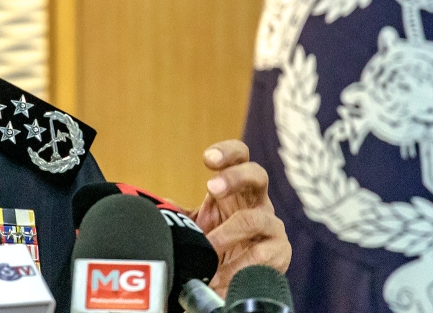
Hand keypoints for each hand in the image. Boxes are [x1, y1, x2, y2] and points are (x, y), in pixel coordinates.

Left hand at [190, 139, 290, 296]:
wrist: (237, 281)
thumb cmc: (218, 244)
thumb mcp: (198, 224)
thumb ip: (179, 213)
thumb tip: (152, 205)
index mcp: (237, 188)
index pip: (239, 157)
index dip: (227, 152)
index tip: (207, 159)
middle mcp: (257, 202)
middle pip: (257, 175)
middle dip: (234, 178)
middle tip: (211, 188)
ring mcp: (271, 226)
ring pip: (255, 219)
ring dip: (227, 234)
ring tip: (208, 248)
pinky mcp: (279, 253)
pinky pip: (262, 256)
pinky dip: (238, 266)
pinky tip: (221, 275)